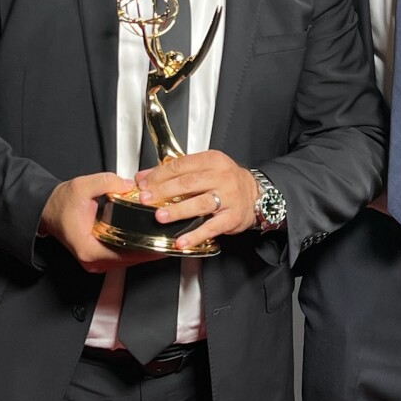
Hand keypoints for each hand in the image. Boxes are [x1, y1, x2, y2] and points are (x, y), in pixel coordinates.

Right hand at [40, 172, 164, 271]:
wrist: (47, 209)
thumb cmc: (61, 203)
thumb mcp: (83, 186)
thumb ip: (107, 183)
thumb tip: (128, 185)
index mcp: (89, 248)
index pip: (126, 254)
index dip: (147, 249)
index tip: (163, 245)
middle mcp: (93, 260)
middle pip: (130, 260)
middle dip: (150, 249)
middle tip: (170, 240)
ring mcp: (95, 261)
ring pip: (128, 261)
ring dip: (144, 250)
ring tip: (162, 239)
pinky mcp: (98, 257)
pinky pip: (122, 256)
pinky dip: (134, 248)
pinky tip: (146, 240)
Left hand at [135, 152, 259, 250]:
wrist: (255, 194)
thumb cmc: (227, 181)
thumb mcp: (204, 168)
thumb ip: (175, 171)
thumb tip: (145, 177)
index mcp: (212, 160)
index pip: (181, 165)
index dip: (159, 175)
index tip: (144, 184)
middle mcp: (221, 177)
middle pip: (188, 183)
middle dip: (163, 191)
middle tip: (147, 199)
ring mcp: (228, 197)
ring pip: (199, 203)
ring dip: (177, 211)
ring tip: (160, 217)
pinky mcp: (231, 217)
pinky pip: (211, 227)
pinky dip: (195, 234)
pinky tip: (182, 240)